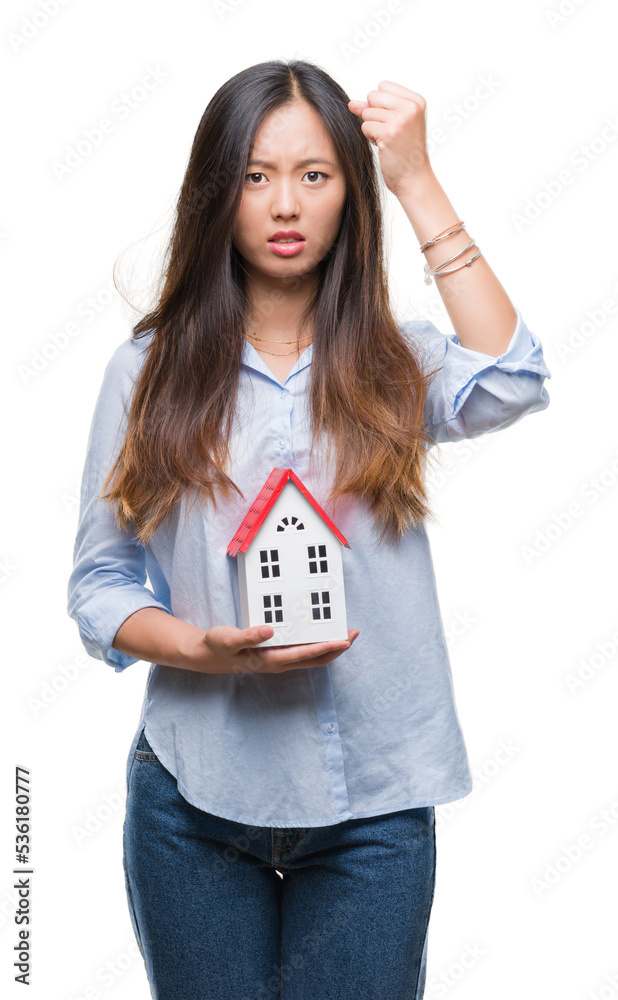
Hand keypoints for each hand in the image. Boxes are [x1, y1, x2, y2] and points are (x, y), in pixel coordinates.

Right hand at [182, 625, 359, 675]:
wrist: (208, 655)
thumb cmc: (219, 646)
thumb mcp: (229, 639)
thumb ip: (248, 635)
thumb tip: (269, 630)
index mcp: (271, 659)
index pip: (306, 654)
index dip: (327, 647)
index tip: (345, 640)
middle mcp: (279, 662)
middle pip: (316, 659)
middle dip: (337, 648)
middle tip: (354, 633)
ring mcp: (279, 660)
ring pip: (311, 657)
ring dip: (329, 647)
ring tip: (344, 633)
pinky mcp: (276, 654)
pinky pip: (302, 651)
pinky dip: (316, 643)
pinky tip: (319, 633)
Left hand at [348, 80, 431, 195]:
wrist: (414, 178)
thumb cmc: (405, 152)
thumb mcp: (395, 123)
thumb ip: (375, 108)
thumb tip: (351, 103)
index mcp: (416, 101)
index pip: (383, 85)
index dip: (380, 103)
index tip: (393, 120)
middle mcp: (411, 107)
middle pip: (373, 95)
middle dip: (374, 114)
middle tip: (389, 131)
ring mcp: (400, 120)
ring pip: (367, 112)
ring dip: (372, 128)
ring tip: (388, 140)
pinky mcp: (388, 133)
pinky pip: (365, 126)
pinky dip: (370, 137)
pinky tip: (384, 146)